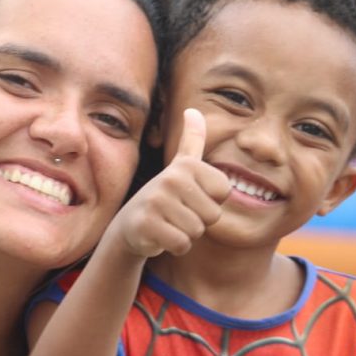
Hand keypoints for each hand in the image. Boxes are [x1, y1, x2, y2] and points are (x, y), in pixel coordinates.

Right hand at [106, 108, 229, 256]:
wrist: (131, 224)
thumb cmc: (165, 196)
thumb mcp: (180, 167)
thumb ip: (191, 140)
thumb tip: (193, 109)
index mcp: (187, 166)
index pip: (224, 192)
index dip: (210, 201)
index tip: (190, 197)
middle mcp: (171, 179)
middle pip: (213, 215)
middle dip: (198, 221)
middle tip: (177, 214)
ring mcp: (157, 202)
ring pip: (197, 231)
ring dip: (186, 233)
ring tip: (169, 223)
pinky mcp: (147, 225)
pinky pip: (182, 244)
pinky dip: (174, 246)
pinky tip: (161, 236)